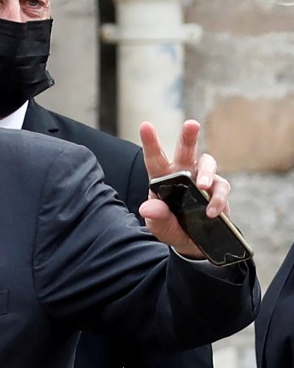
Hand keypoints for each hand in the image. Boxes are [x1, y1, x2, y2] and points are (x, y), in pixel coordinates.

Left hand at [138, 120, 231, 258]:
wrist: (193, 243)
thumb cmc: (171, 228)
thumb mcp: (160, 226)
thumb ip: (155, 216)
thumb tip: (147, 208)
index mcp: (162, 178)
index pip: (154, 158)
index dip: (150, 142)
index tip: (145, 125)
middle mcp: (182, 173)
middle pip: (185, 150)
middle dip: (188, 136)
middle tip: (191, 124)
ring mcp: (202, 179)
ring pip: (208, 163)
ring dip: (207, 172)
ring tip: (202, 186)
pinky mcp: (218, 190)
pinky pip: (221, 188)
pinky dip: (217, 199)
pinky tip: (212, 212)